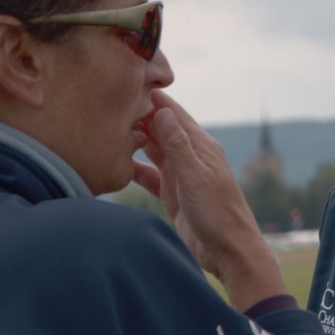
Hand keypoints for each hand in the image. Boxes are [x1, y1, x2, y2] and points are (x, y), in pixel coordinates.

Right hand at [129, 89, 286, 310]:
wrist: (228, 252)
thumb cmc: (218, 214)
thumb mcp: (195, 176)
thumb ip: (178, 145)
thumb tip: (163, 110)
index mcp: (200, 146)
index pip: (174, 113)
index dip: (152, 98)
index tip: (128, 82)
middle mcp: (190, 157)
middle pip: (160, 129)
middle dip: (138, 116)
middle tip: (108, 104)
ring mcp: (181, 175)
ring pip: (153, 150)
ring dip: (134, 141)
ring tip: (107, 129)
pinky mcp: (173, 195)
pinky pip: (149, 176)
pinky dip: (134, 169)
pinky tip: (115, 163)